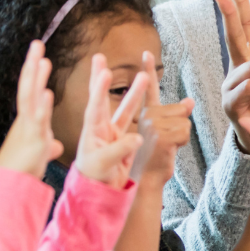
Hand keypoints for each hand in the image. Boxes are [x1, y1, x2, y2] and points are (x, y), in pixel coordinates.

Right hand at [0, 41, 63, 178]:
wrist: (11, 188)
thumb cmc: (23, 171)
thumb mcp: (40, 154)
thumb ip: (48, 145)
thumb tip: (56, 144)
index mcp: (28, 121)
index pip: (31, 91)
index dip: (34, 73)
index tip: (39, 56)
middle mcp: (26, 121)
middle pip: (28, 87)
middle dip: (32, 65)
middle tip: (37, 44)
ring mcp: (29, 129)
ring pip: (31, 99)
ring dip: (37, 79)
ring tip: (42, 60)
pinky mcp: (35, 141)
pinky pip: (38, 121)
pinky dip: (43, 107)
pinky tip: (48, 93)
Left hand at [73, 54, 146, 187]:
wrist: (99, 193)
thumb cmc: (95, 178)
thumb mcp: (103, 164)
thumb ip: (120, 149)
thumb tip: (138, 138)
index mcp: (92, 131)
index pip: (95, 105)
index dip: (99, 89)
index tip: (103, 71)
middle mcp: (102, 128)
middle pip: (103, 98)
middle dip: (103, 78)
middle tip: (101, 57)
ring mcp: (114, 134)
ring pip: (126, 108)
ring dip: (135, 92)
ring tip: (145, 76)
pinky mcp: (124, 141)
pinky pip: (137, 123)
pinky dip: (146, 113)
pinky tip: (157, 106)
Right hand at [135, 51, 193, 186]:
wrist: (146, 180)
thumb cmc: (155, 158)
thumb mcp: (166, 134)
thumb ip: (175, 115)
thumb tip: (190, 100)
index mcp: (145, 113)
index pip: (149, 89)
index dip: (148, 70)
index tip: (146, 52)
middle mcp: (146, 115)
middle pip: (181, 110)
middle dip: (180, 128)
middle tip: (165, 143)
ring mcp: (152, 125)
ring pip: (185, 121)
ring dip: (181, 137)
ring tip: (165, 148)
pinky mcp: (160, 135)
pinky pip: (185, 132)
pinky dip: (182, 144)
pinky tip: (168, 151)